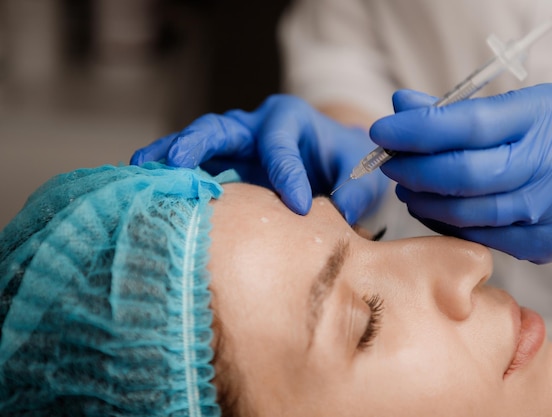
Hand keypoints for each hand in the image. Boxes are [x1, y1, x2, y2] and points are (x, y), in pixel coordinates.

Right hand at [131, 94, 388, 223]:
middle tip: (176, 162)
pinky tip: (150, 191)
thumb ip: (354, 193)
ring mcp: (234, 144)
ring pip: (196, 145)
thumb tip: (340, 219)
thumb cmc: (344, 160)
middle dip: (197, 143)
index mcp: (289, 119)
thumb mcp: (358, 172)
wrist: (333, 159)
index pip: (280, 147)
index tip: (296, 207)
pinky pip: (194, 166)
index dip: (286, 177)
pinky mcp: (223, 164)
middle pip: (219, 128)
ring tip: (140, 172)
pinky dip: (173, 176)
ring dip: (169, 157)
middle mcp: (254, 125)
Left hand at [370, 84, 551, 262]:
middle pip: (463, 175)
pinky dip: (442, 222)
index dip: (417, 131)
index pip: (469, 125)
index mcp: (541, 117)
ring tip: (405, 185)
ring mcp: (547, 210)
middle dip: (413, 169)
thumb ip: (457, 109)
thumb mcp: (516, 108)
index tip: (382, 131)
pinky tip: (430, 206)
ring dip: (422, 199)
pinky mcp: (541, 245)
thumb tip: (401, 105)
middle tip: (388, 162)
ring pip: (465, 212)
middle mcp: (550, 165)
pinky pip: (476, 236)